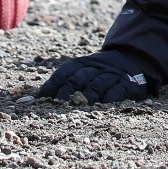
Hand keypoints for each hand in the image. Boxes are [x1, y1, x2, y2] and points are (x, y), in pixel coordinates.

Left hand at [39, 50, 159, 103]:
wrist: (132, 60)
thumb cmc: (99, 72)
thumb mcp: (83, 71)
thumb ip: (64, 82)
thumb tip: (35, 98)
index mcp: (82, 63)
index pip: (65, 72)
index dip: (53, 83)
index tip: (42, 96)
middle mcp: (96, 67)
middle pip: (79, 78)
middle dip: (67, 92)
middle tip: (58, 104)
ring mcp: (112, 75)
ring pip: (97, 86)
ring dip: (87, 97)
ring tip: (78, 108)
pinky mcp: (128, 84)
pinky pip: (117, 91)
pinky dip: (109, 99)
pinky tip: (103, 106)